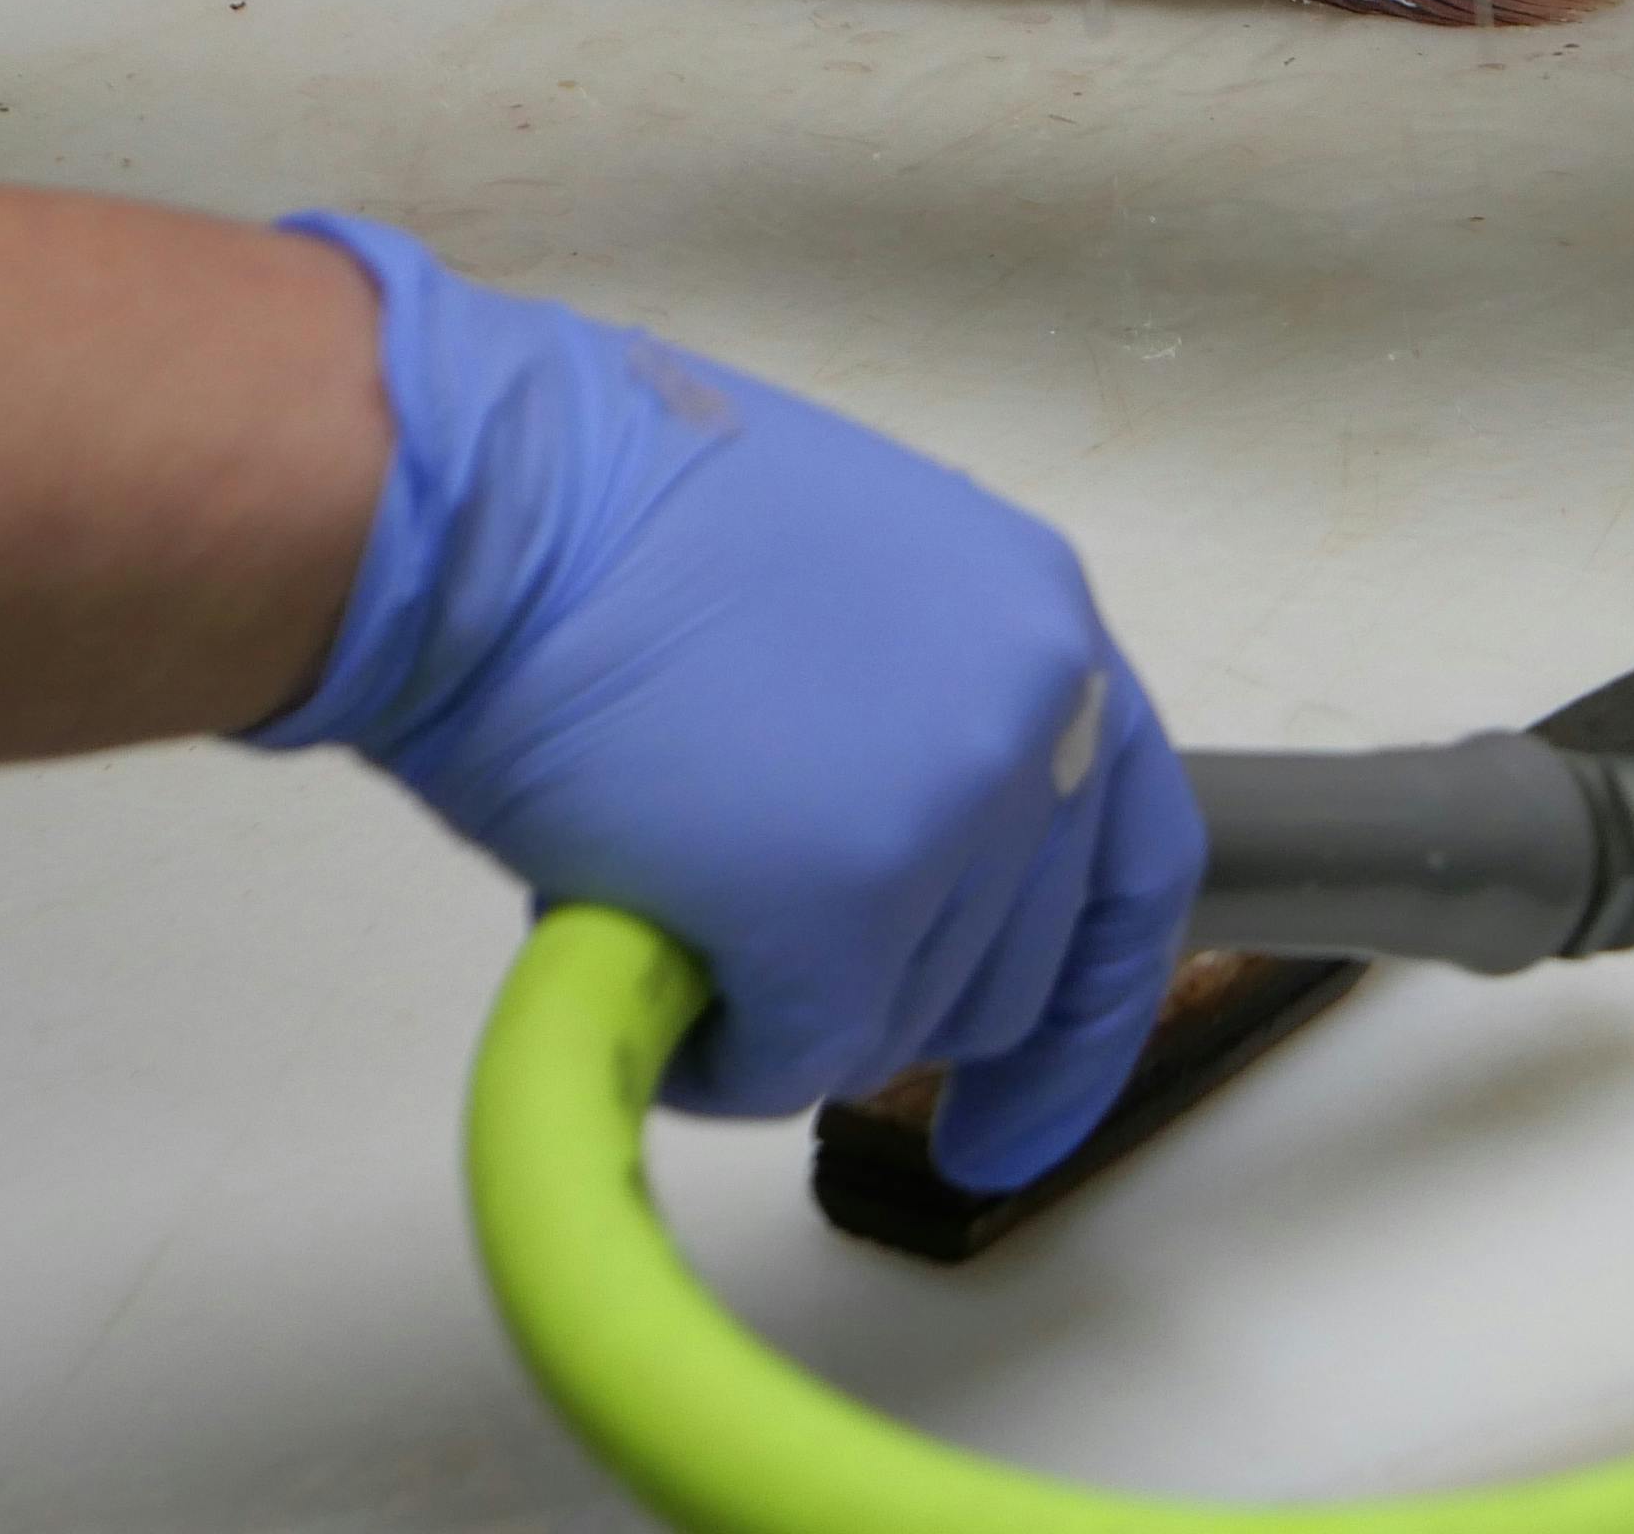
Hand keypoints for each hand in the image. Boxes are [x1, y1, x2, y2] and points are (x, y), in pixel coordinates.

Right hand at [254, 217, 1199, 1187]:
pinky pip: (793, 1063)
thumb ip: (920, 713)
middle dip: (888, 1002)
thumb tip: (902, 865)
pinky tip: (642, 959)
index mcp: (1046, 627)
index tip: (1022, 1121)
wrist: (498, 511)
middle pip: (1010, 970)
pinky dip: (714, 1055)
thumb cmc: (615, 528)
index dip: (1086, 1012)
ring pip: (898, 1027)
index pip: (1136, 866)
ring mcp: (952, 818)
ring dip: (786, 1014)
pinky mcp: (844, 912)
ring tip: (673, 897)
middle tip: (761, 966)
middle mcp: (1036, 720)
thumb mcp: (850, 586)